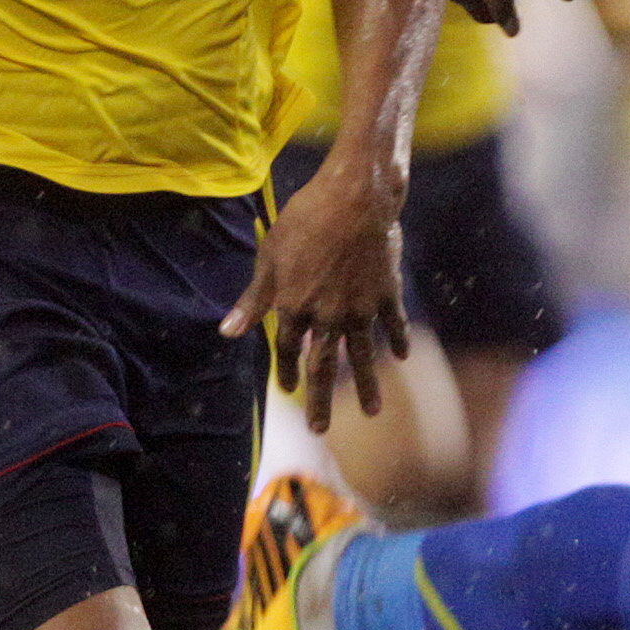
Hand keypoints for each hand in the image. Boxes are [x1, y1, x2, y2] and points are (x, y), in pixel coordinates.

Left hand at [220, 155, 409, 432]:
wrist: (356, 199)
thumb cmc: (306, 219)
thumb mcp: (270, 256)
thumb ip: (253, 298)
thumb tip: (227, 331)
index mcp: (295, 307)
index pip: (287, 349)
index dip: (285, 370)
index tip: (285, 388)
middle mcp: (328, 316)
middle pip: (324, 366)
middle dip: (321, 400)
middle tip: (320, 429)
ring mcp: (361, 308)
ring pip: (363, 355)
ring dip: (368, 385)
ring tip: (372, 412)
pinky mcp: (387, 294)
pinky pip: (392, 324)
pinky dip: (397, 340)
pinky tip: (402, 356)